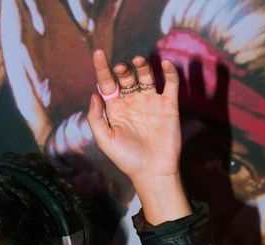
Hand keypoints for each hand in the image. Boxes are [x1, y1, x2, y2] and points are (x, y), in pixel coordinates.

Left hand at [86, 49, 190, 222]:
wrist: (152, 171)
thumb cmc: (127, 159)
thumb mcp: (105, 140)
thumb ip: (96, 118)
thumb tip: (94, 94)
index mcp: (115, 110)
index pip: (107, 85)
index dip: (102, 69)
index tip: (98, 53)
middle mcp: (132, 103)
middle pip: (126, 78)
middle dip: (123, 69)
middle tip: (121, 67)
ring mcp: (151, 103)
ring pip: (146, 76)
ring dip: (143, 66)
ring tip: (139, 61)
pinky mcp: (168, 105)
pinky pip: (170, 84)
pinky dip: (169, 72)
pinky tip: (165, 64)